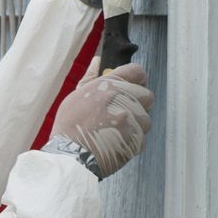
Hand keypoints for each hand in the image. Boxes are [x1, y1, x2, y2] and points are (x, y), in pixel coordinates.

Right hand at [44, 60, 153, 178]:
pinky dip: (132, 141)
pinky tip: (115, 143)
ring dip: (136, 124)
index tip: (134, 85)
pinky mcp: (136, 140)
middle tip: (121, 112)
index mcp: (109, 85)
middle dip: (138, 103)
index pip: (137, 72)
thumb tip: (98, 62)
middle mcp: (124, 100)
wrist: (71, 156)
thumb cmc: (70, 126)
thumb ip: (91, 77)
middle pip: (147, 96)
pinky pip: (142, 138)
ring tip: (115, 131)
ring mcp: (132, 121)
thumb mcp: (76, 96)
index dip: (137, 79)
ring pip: (146, 119)